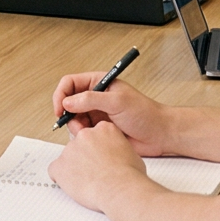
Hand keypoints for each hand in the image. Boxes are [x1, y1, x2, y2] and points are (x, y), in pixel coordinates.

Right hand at [50, 73, 177, 154]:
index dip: (61, 94)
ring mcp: (97, 113)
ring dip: (76, 126)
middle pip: (68, 101)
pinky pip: (82, 131)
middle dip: (67, 113)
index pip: (70, 83)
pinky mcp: (99, 128)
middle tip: (75, 124)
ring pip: (74, 118)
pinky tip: (94, 138)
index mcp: (99, 83)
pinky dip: (83, 135)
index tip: (60, 108)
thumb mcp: (117, 101)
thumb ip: (91, 99)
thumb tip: (68, 101)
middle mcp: (96, 97)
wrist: (159, 134)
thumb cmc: (145, 113)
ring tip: (88, 132)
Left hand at [50, 118, 147, 208]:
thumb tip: (115, 153)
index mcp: (104, 129)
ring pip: (68, 158)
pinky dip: (62, 178)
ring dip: (75, 168)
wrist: (120, 190)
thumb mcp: (130, 152)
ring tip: (90, 181)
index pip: (94, 134)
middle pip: (80, 144)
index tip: (99, 157)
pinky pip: (55, 171)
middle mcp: (85, 135)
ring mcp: (71, 149)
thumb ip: (117, 147)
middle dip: (85, 157)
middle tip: (94, 171)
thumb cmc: (129, 176)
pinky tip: (75, 185)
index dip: (96, 148)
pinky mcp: (60, 164)